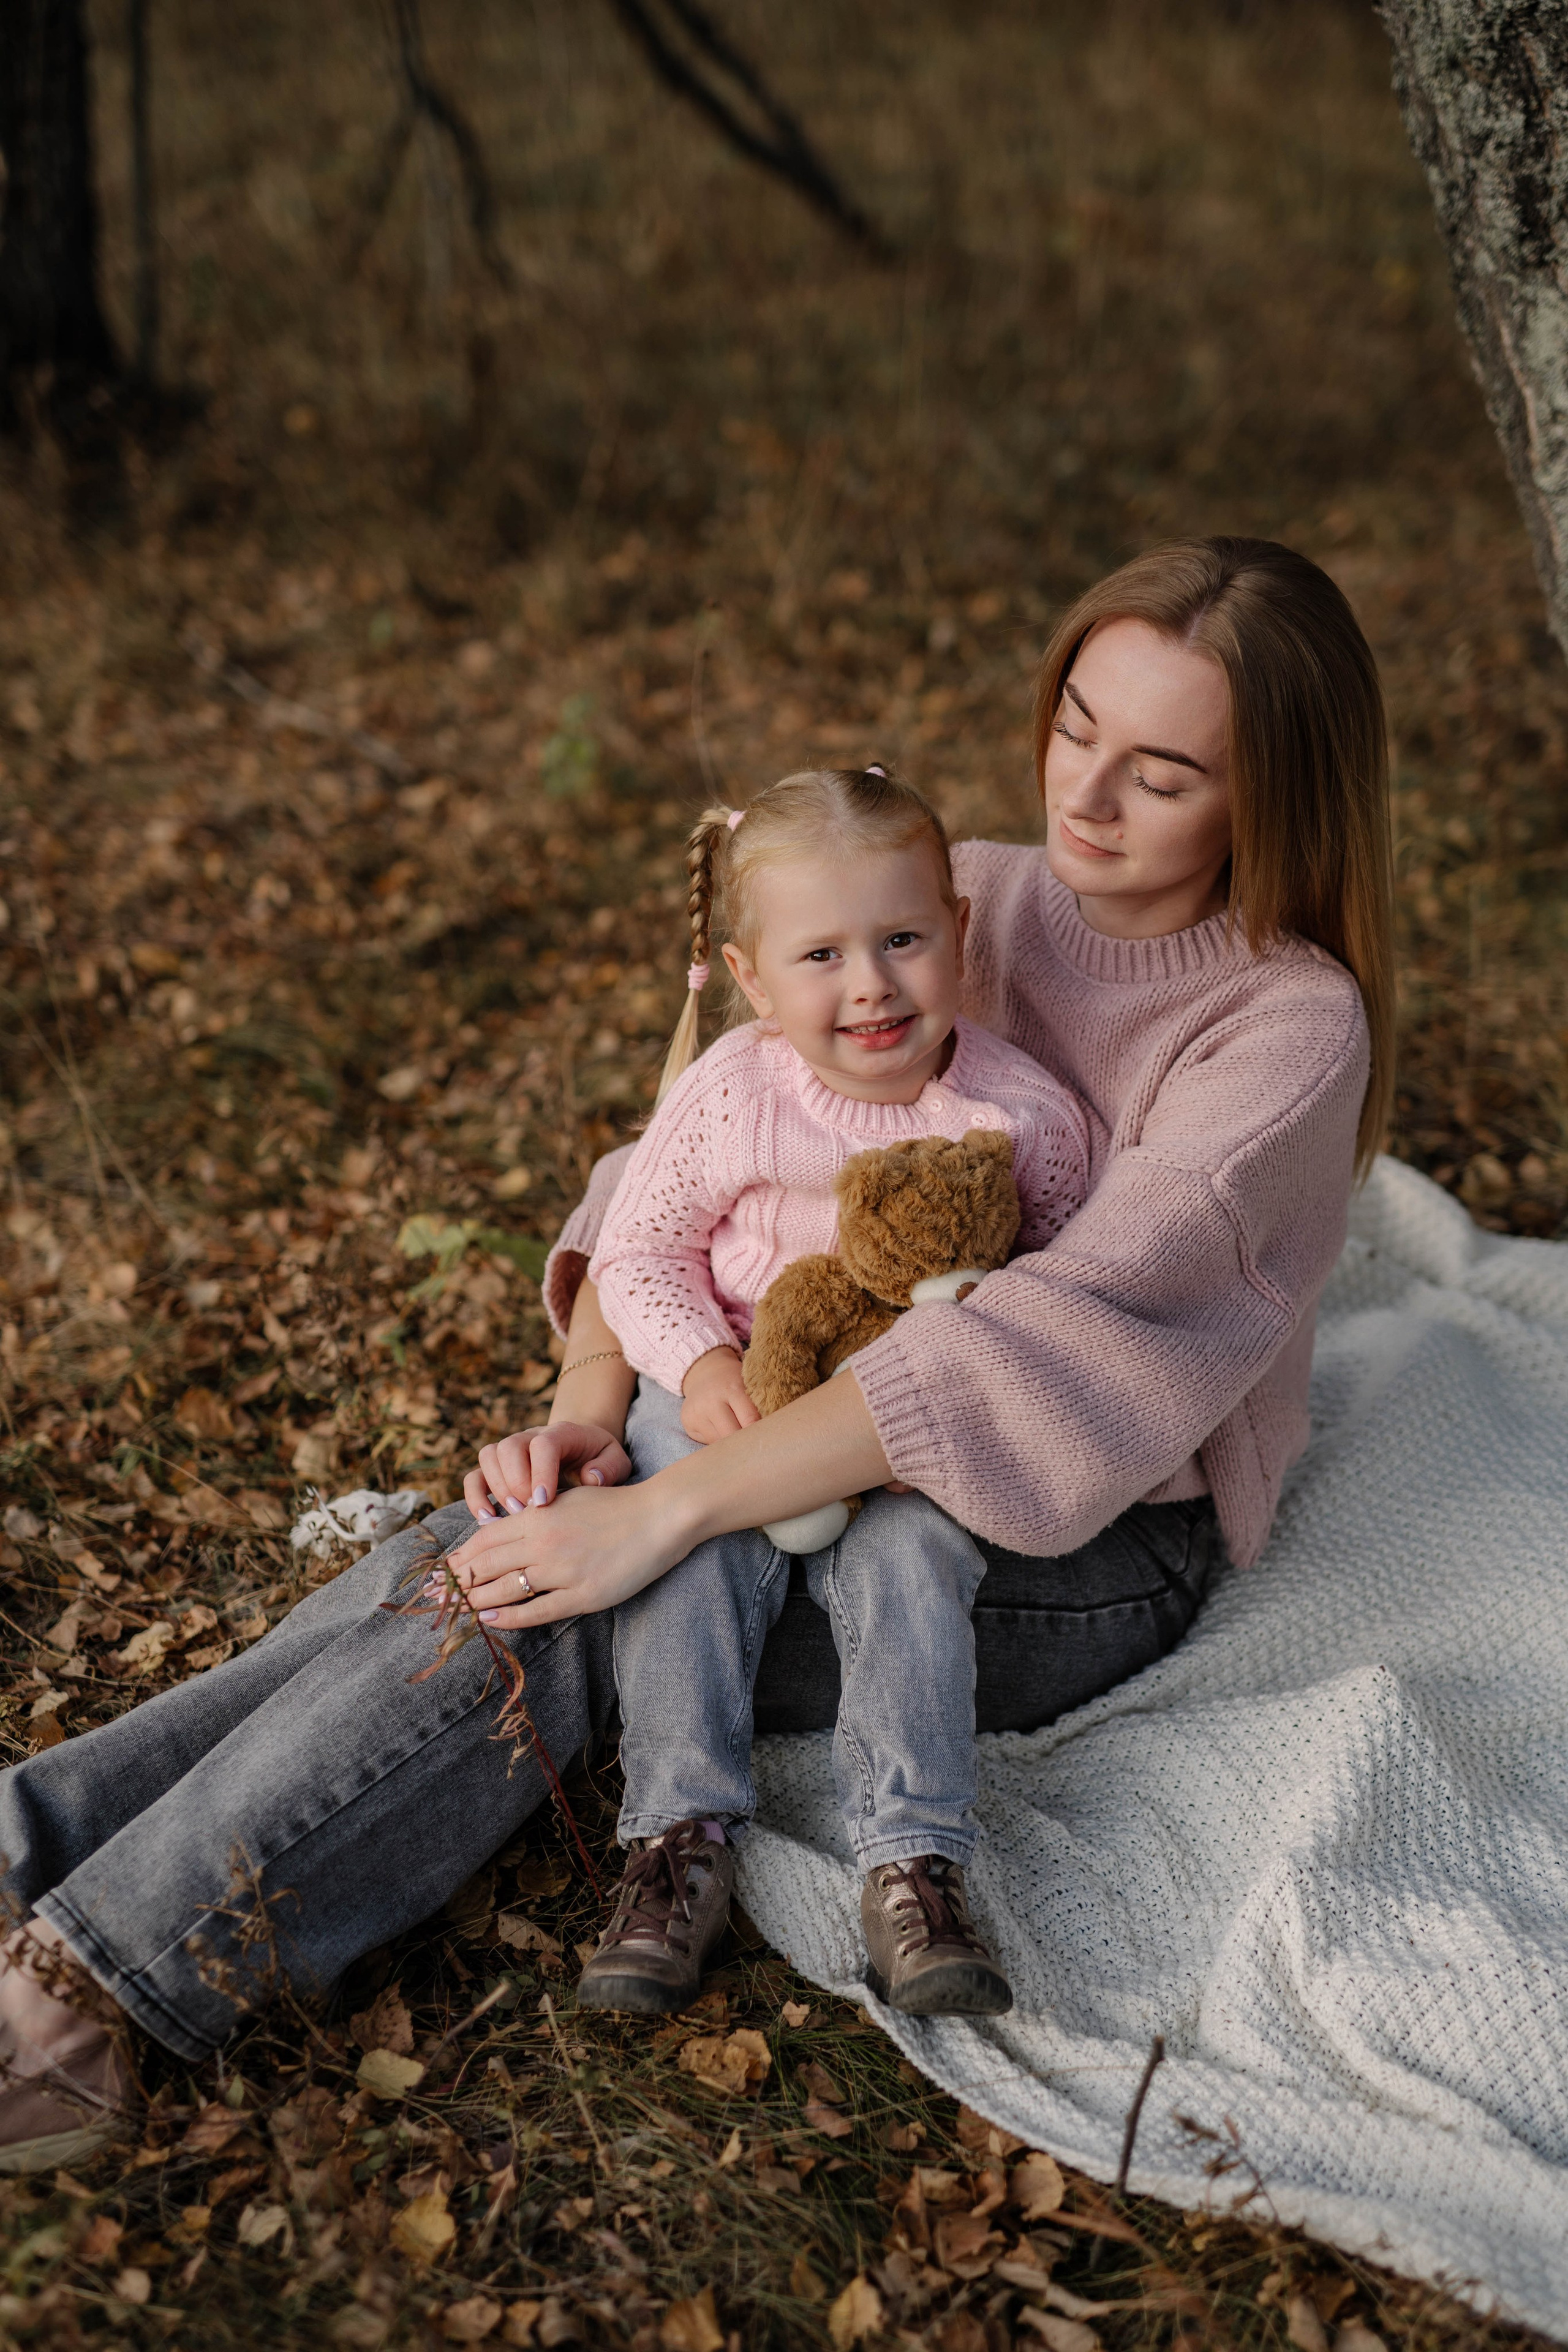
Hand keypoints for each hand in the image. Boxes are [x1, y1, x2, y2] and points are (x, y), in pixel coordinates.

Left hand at [440, 1478, 693, 1629]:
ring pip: (504, 1589)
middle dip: (456, 1583)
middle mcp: (543, 1542)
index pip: (484, 1539)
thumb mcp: (567, 1499)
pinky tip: (491, 1621)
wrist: (658, 1517)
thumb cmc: (614, 1506)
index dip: (458, 1558)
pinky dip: (509, 1617)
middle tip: (434, 1598)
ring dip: (475, 1602)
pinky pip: (536, 1610)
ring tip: (457, 1611)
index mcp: (538, 1515)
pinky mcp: (583, 1595)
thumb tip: (500, 1530)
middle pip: (486, 1565)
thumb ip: (535, 1514)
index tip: (440, 1572)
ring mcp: (562, 1570)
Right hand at [462, 1421, 631, 1520]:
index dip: (540, 1472)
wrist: (584, 1451)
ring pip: (489, 1457)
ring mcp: (511, 1450)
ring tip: (512, 1517)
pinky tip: (488, 1520)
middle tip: (528, 1512)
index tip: (543, 1503)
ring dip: (496, 1489)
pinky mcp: (497, 1469)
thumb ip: (609, 1467)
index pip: (544, 1444)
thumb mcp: (615, 1460)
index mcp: (562, 1433)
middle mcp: (531, 1436)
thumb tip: (591, 1478)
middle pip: (509, 1447)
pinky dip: (475, 1497)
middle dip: (515, 1483)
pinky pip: (475, 1476)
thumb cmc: (600, 1460)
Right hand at [680, 1346, 761, 1443]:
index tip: (768, 1440)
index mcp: (732, 1389)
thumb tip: (768, 1434)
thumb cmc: (733, 1381)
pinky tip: (720, 1429)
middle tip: (755, 1446)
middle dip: (745, 1442)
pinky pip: (707, 1441)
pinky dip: (718, 1440)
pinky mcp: (688, 1421)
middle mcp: (712, 1401)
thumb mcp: (748, 1385)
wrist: (705, 1371)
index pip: (750, 1419)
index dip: (760, 1433)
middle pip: (732, 1434)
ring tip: (738, 1436)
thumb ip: (758, 1406)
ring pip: (719, 1441)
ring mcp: (697, 1412)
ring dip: (731, 1443)